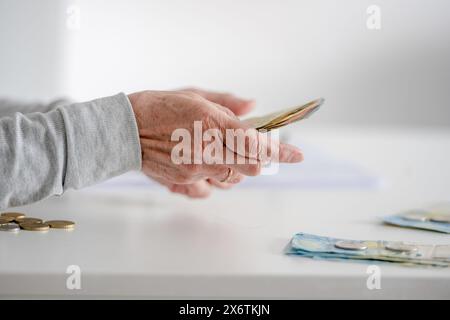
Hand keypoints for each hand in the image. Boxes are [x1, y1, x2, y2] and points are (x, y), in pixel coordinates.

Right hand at [128, 89, 302, 196]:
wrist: (125, 129)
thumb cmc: (159, 107)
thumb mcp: (195, 95)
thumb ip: (228, 103)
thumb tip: (253, 107)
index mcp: (213, 123)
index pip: (257, 143)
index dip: (281, 152)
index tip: (297, 156)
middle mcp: (207, 151)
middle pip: (251, 166)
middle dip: (257, 159)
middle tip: (252, 148)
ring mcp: (196, 170)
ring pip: (233, 179)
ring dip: (237, 169)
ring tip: (223, 153)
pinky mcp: (184, 183)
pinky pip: (211, 190)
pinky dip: (215, 180)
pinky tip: (206, 167)